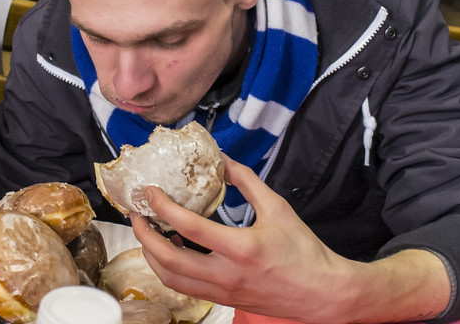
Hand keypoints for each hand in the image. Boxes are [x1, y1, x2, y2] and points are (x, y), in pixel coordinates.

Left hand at [130, 157, 358, 323]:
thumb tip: (224, 160)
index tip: (149, 193)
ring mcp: (223, 291)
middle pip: (169, 259)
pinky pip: (185, 287)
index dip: (162, 208)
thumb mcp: (278, 208)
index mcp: (241, 248)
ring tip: (147, 232)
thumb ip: (248, 182)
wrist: (324, 293)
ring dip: (152, 255)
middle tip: (135, 215)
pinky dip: (169, 269)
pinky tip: (169, 251)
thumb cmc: (304, 251)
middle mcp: (227, 274)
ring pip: (172, 279)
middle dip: (144, 236)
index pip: (189, 227)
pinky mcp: (224, 299)